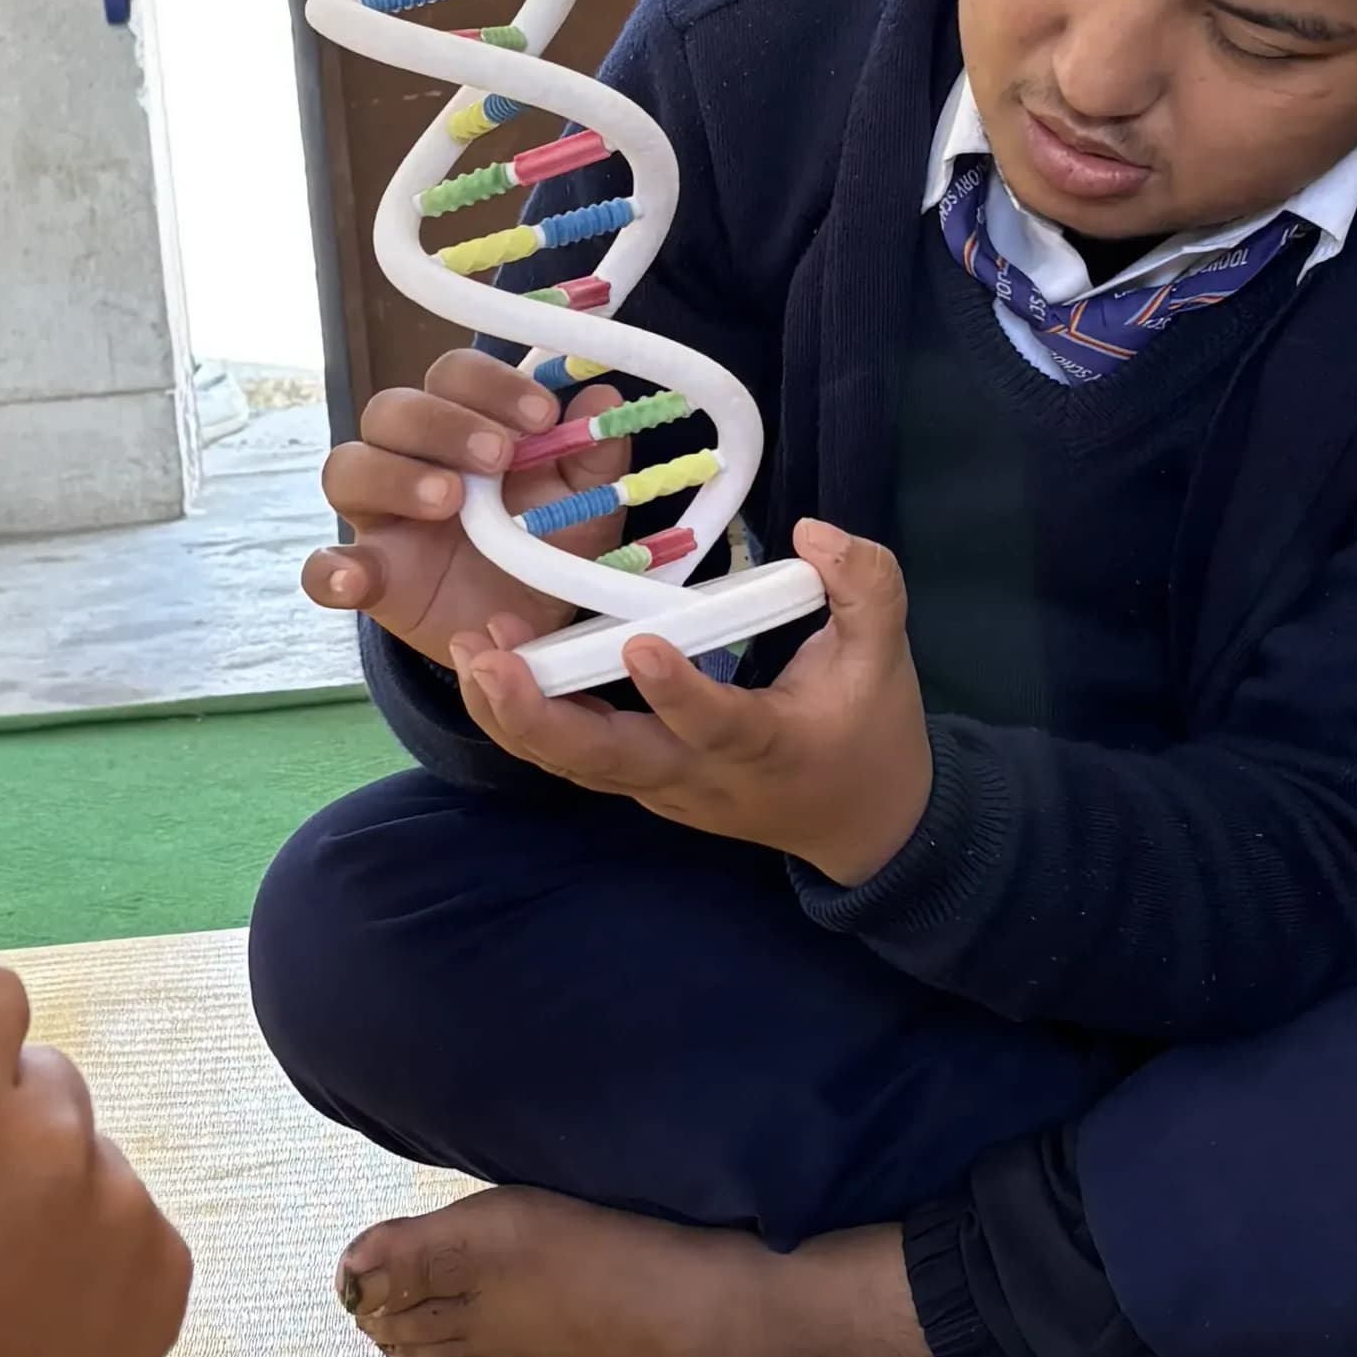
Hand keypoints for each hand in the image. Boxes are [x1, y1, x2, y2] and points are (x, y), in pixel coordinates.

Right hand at [302, 347, 591, 663]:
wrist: (532, 629)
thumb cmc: (549, 544)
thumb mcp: (586, 504)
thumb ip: (594, 456)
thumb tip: (603, 399)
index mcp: (463, 426)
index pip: (453, 376)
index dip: (491, 383)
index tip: (542, 416)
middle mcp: (410, 458)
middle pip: (391, 409)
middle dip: (442, 423)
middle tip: (496, 456)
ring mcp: (381, 517)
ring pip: (348, 468)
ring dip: (394, 475)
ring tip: (449, 500)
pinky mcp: (369, 576)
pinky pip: (322, 567)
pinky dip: (329, 570)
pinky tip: (353, 579)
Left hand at [448, 520, 933, 882]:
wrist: (860, 824)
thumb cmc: (871, 732)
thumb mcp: (886, 657)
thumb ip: (866, 586)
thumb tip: (816, 531)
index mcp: (767, 746)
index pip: (716, 725)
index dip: (677, 694)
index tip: (638, 646)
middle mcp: (700, 778)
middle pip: (609, 762)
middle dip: (542, 717)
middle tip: (491, 661)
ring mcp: (662, 789)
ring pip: (576, 766)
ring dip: (515, 717)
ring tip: (470, 653)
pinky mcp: (640, 784)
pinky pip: (575, 760)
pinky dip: (526, 722)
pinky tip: (487, 670)